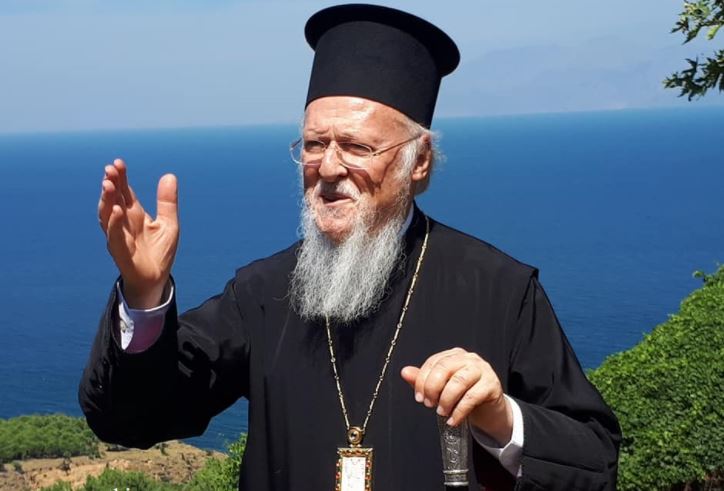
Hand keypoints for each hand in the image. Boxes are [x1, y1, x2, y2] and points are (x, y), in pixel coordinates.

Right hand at [98, 158, 178, 308]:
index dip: (121, 178)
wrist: (156, 279)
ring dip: (107, 200)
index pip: (125, 192)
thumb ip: (167, 202)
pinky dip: (114, 223)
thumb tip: (169, 175)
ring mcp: (119, 236)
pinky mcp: (121, 251)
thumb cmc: (159, 252)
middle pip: (114, 199)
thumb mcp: (169, 223)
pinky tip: (117, 209)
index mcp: (135, 215)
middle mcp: (123, 223)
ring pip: (108, 215)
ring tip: (108, 184)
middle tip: (110, 168)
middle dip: (111, 184)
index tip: (118, 163)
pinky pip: (114, 236)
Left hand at [401, 347, 512, 445]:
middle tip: (429, 404)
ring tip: (442, 413)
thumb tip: (404, 372)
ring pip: (458, 382)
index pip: (433, 362)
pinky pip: (472, 397)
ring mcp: (482, 370)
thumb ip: (423, 380)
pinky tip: (453, 419)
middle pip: (445, 368)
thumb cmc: (463, 395)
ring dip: (446, 400)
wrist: (490, 409)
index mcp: (454, 355)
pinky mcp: (492, 385)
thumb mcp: (442, 388)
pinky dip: (459, 411)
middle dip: (433, 388)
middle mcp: (469, 358)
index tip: (419, 397)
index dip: (422, 380)